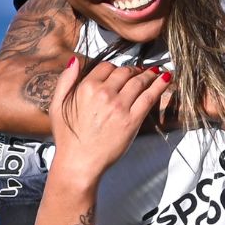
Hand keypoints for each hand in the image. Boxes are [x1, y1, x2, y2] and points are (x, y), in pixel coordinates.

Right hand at [48, 57, 171, 180]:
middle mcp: (104, 94)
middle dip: (133, 70)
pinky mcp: (132, 120)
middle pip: (125, 72)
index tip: (121, 72)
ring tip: (156, 73)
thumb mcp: (57, 105)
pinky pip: (149, 97)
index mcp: (86, 88)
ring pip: (139, 82)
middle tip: (140, 72)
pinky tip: (166, 79)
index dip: (115, 68)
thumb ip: (66, 80)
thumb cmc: (68, 138)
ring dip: (149, 75)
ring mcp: (120, 106)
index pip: (107, 67)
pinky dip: (159, 85)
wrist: (78, 163)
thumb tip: (74, 60)